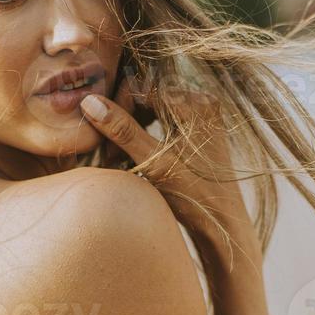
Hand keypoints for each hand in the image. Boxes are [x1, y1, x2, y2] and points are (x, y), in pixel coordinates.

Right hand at [79, 78, 249, 242]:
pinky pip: (162, 122)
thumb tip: (89, 100)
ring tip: (120, 160)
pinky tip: (135, 158)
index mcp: (197, 104)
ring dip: (131, 132)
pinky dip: (145, 136)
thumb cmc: (194, 197)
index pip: (141, 91)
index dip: (116, 113)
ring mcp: (202, 115)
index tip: (105, 146)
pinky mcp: (198, 129)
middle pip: (146, 100)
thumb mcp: (155, 163)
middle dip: (123, 124)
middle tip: (110, 156)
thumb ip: (123, 131)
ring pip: (151, 111)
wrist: (225, 223)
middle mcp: (202, 102)